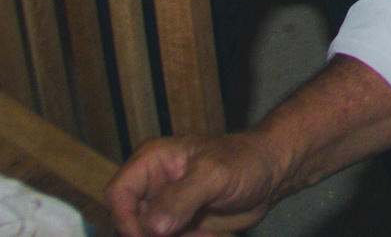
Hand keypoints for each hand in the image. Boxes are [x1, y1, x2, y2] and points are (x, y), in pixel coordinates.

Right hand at [109, 131, 290, 236]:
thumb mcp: (214, 175)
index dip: (127, 220)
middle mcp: (151, 185)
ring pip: (147, 236)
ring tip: (201, 233)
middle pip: (128, 222)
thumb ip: (182, 198)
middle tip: (183, 234)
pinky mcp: (176, 225)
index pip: (119, 194)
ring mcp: (162, 207)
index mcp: (151, 161)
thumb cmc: (245, 161)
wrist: (271, 174)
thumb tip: (152, 228)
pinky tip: (208, 235)